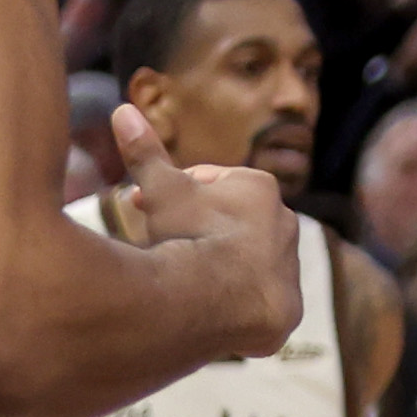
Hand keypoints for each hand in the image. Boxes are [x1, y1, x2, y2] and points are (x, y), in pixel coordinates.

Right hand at [105, 109, 303, 357]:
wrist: (214, 295)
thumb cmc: (187, 232)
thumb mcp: (161, 189)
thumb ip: (145, 153)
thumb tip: (124, 109)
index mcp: (260, 187)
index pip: (208, 183)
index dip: (170, 192)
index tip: (140, 205)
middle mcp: (288, 222)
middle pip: (228, 221)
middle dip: (195, 227)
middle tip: (161, 240)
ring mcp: (292, 267)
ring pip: (244, 259)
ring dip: (217, 264)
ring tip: (184, 277)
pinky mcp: (289, 308)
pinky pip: (257, 300)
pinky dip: (234, 301)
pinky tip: (209, 308)